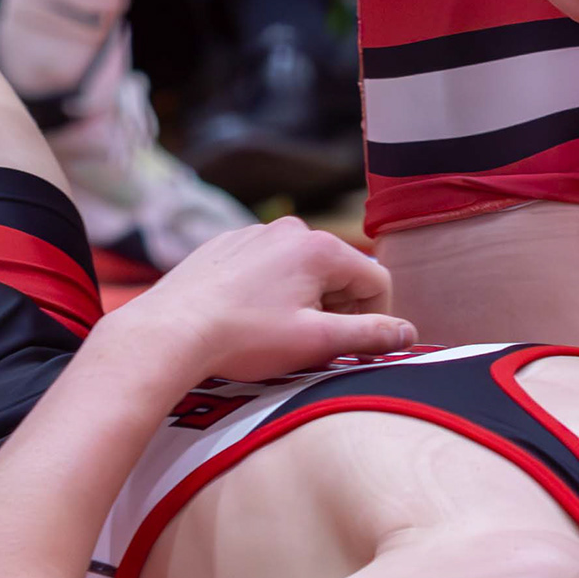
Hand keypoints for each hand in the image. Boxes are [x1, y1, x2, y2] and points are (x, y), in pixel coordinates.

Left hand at [117, 216, 416, 383]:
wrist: (169, 331)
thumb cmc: (244, 338)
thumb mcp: (316, 342)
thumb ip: (370, 335)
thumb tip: (409, 333)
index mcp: (319, 247)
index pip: (376, 281)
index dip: (372, 320)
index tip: (347, 347)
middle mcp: (290, 229)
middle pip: (338, 274)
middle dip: (333, 311)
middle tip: (304, 345)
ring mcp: (254, 234)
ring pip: (300, 272)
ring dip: (300, 303)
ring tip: (270, 335)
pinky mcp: (225, 246)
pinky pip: (265, 269)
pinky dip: (266, 293)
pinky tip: (244, 320)